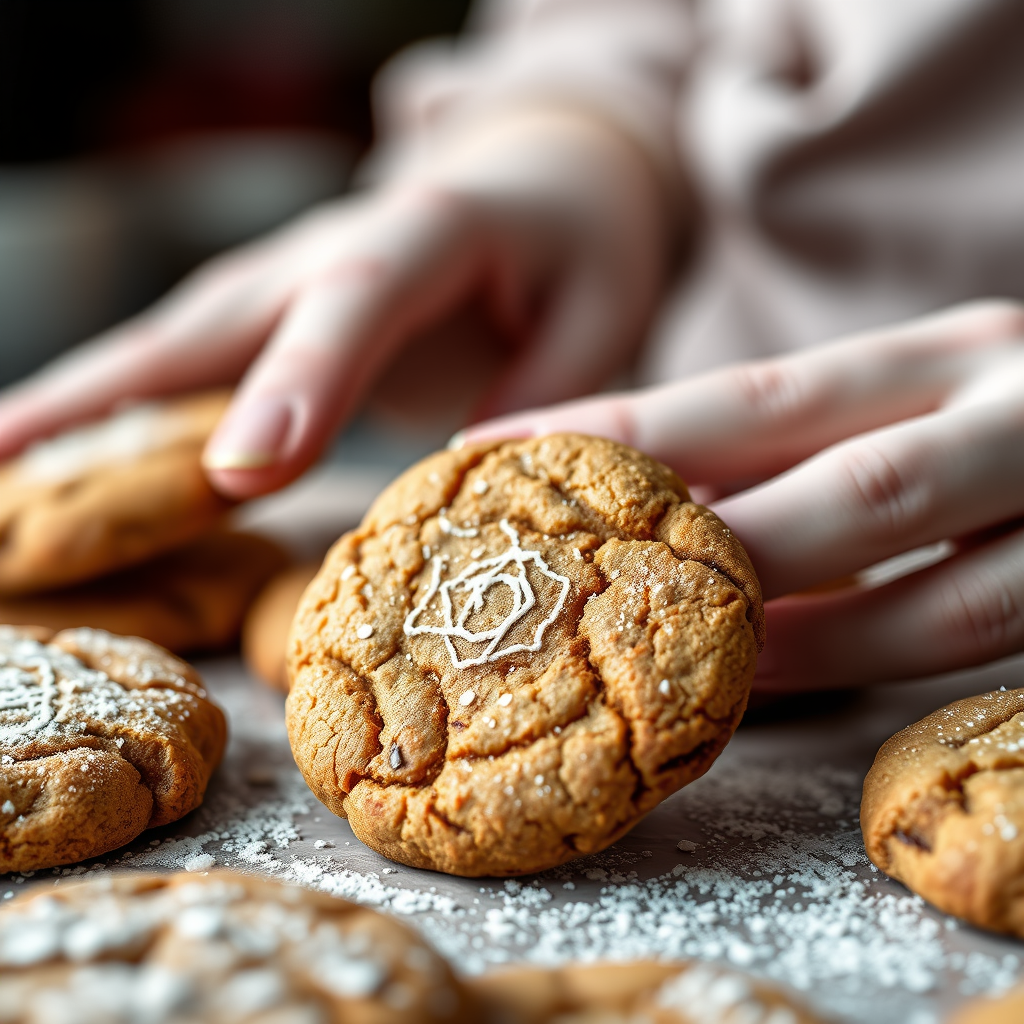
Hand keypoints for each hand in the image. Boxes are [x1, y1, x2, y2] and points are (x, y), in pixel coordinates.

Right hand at [0, 108, 669, 497]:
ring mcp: (294, 272)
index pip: (356, 299)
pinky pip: (190, 358)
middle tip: (11, 460)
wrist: (545, 181)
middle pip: (221, 313)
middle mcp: (338, 242)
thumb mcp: (603, 314)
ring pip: (178, 335)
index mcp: (434, 230)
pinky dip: (118, 406)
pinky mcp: (278, 307)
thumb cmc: (581, 249)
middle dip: (119, 390)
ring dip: (84, 399)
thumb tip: (469, 477)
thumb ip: (546, 390)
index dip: (296, 378)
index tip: (238, 469)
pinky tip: (54, 449)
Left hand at [458, 302, 1023, 690]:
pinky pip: (978, 655)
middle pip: (836, 490)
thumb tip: (667, 502)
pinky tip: (780, 692)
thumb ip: (814, 438)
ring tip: (656, 671)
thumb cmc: (1018, 426)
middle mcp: (1012, 412)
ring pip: (925, 602)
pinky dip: (874, 682)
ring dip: (787, 644)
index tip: (494, 463)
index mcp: (945, 355)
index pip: (748, 396)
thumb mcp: (920, 398)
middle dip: (697, 546)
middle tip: (559, 586)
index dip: (621, 436)